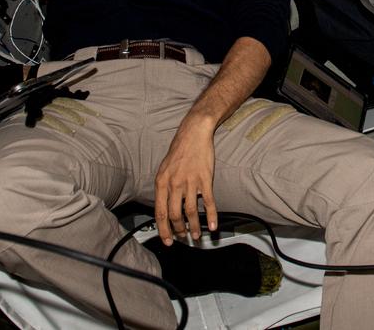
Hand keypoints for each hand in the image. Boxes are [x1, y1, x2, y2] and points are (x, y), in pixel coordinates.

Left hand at [154, 116, 216, 244]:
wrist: (194, 133)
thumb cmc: (179, 150)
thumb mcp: (164, 168)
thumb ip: (164, 187)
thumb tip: (163, 206)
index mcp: (162, 182)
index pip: (160, 212)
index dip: (163, 229)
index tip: (167, 240)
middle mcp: (174, 184)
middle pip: (174, 215)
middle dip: (178, 230)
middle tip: (183, 237)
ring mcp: (190, 182)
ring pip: (190, 212)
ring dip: (193, 227)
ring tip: (196, 236)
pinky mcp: (205, 179)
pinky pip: (208, 202)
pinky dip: (211, 216)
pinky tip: (213, 226)